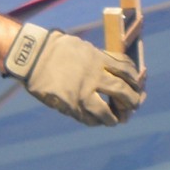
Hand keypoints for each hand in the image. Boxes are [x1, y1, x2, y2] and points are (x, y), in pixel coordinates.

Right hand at [4, 23, 143, 125]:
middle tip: (134, 106)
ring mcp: (82, 93)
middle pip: (123, 93)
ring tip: (116, 120)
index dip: (135, 79)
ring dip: (114, 118)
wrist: (32, 56)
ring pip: (106, 113)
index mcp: (98, 59)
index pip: (127, 70)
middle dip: (132, 102)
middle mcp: (94, 77)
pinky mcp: (70, 106)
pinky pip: (87, 118)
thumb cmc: (56, 49)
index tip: (137, 85)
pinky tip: (97, 121)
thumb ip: (98, 59)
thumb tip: (113, 71)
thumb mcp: (83, 48)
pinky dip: (95, 121)